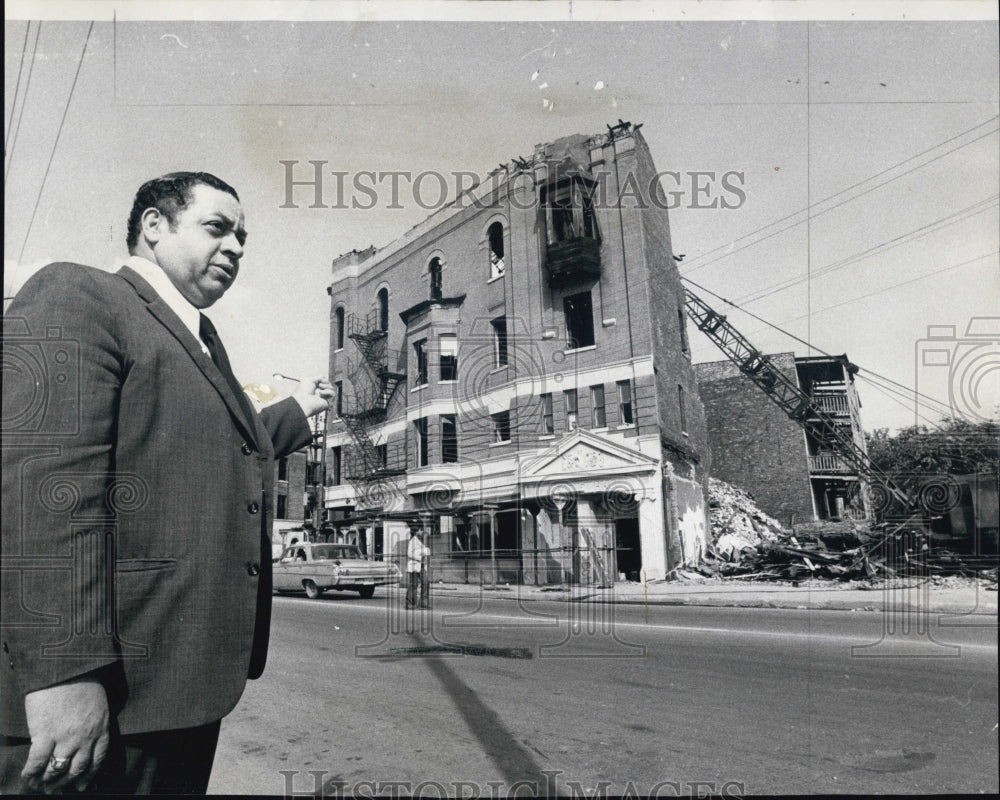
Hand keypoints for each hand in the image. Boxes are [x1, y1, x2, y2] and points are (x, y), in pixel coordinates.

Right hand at [22, 676, 109, 792]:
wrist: (66, 667)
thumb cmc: (82, 680)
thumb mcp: (98, 703)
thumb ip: (94, 723)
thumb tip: (85, 738)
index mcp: (101, 728)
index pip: (97, 759)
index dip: (88, 776)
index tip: (82, 785)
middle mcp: (86, 736)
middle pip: (77, 769)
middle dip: (66, 783)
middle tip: (56, 790)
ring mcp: (66, 737)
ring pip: (57, 769)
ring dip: (48, 781)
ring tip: (41, 785)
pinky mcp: (45, 733)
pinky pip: (38, 762)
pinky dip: (32, 773)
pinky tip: (28, 776)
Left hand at [292, 376, 334, 417]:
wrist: (303, 401)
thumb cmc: (303, 391)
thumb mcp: (309, 379)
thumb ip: (319, 377)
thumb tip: (326, 379)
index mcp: (314, 387)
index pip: (323, 381)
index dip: (323, 379)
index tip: (319, 379)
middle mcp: (319, 392)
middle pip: (328, 383)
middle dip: (325, 382)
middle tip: (320, 384)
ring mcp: (323, 397)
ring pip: (331, 388)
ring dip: (327, 386)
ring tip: (320, 387)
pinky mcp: (327, 401)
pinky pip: (333, 394)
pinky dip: (328, 391)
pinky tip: (321, 393)